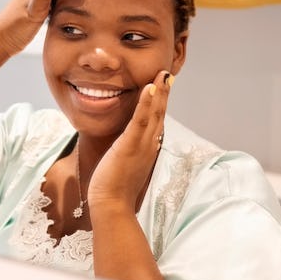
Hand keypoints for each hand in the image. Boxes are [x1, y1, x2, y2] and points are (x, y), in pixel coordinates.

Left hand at [88, 70, 173, 211]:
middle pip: (160, 114)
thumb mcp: (126, 165)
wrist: (112, 206)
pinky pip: (140, 121)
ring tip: (164, 74)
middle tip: (169, 73)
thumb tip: (130, 145)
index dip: (161, 104)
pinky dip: (146, 104)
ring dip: (160, 92)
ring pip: (154, 114)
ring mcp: (141, 145)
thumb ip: (130, 153)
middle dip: (165, 93)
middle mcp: (149, 145)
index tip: (164, 87)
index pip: (157, 122)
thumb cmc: (115, 189)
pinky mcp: (130, 146)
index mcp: (147, 149)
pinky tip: (150, 88)